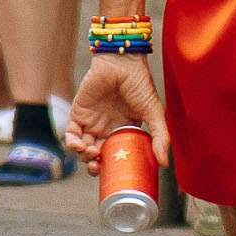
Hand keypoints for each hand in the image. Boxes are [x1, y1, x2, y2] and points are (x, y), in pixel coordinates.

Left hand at [63, 52, 167, 167]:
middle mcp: (107, 128)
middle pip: (96, 155)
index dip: (111, 166)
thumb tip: (165, 163)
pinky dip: (72, 142)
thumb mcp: (154, 112)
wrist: (122, 62)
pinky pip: (70, 133)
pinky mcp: (78, 113)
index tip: (112, 173)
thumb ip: (160, 137)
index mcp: (124, 130)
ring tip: (91, 152)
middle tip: (97, 166)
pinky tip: (78, 144)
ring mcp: (91, 121)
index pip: (115, 155)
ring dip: (83, 155)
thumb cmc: (140, 83)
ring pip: (82, 147)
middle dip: (94, 165)